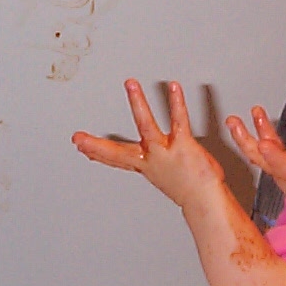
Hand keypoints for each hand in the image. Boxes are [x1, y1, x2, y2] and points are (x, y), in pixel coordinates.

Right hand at [72, 79, 225, 208]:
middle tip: (79, 137)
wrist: (207, 201)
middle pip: (118, 152)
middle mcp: (151, 159)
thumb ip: (150, 164)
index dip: (96, 151)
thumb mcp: (164, 176)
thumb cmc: (190, 189)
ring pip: (146, 125)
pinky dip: (176, 103)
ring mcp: (165, 153)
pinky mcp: (183, 146)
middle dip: (96, 145)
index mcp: (146, 166)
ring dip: (137, 103)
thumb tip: (141, 160)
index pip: (115, 158)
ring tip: (130, 84)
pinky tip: (173, 87)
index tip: (79, 144)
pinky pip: (178, 121)